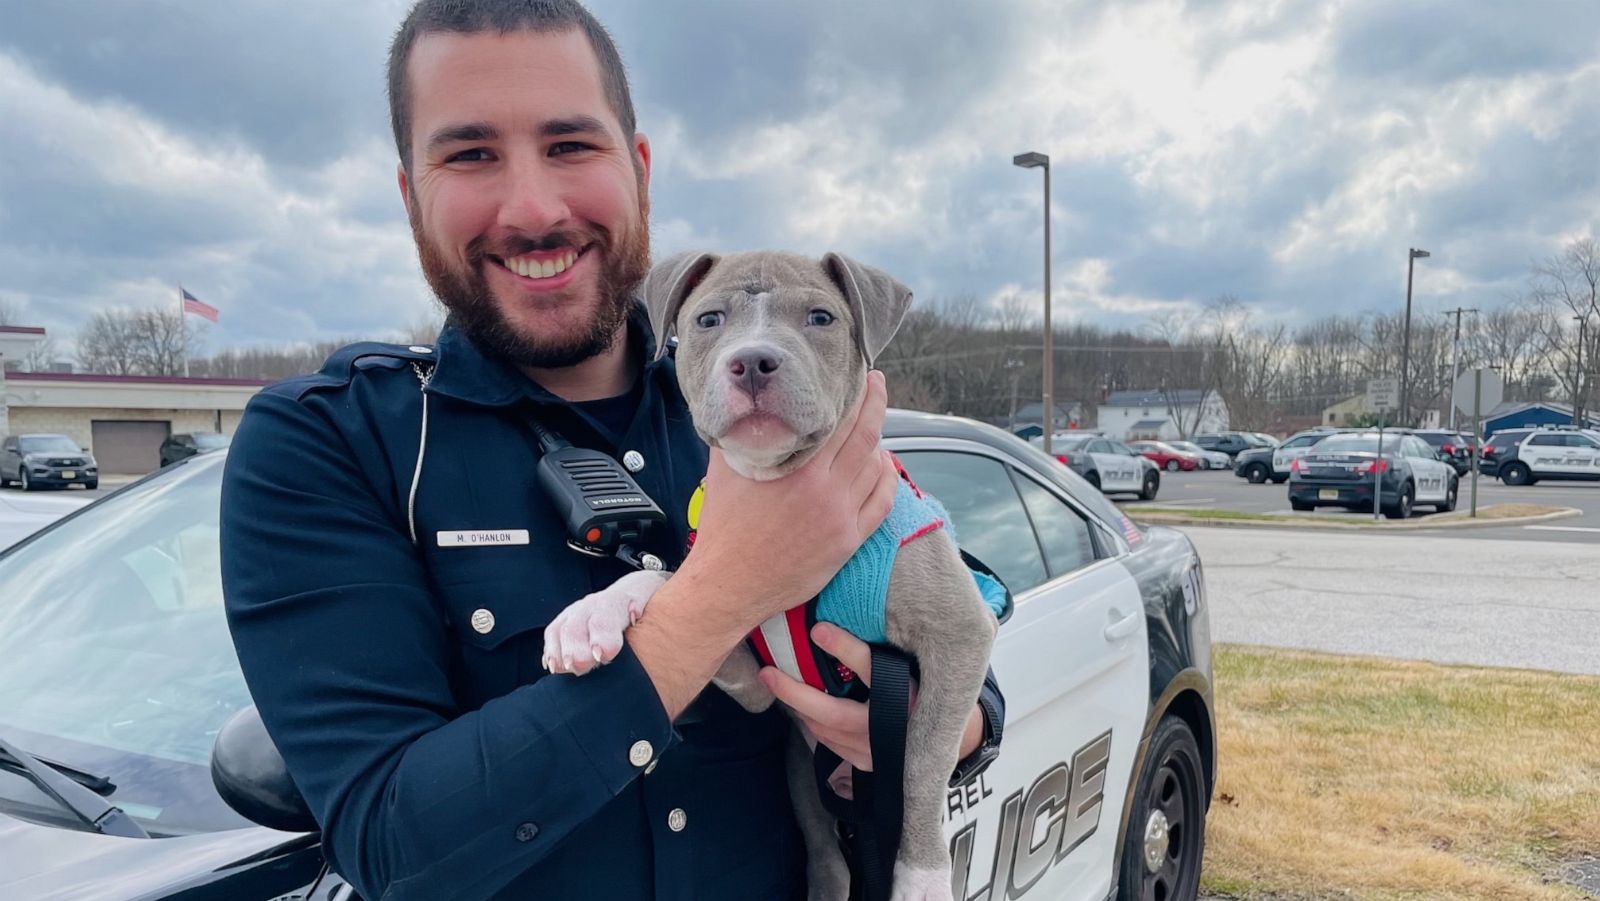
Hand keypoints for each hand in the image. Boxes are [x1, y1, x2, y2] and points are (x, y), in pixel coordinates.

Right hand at [684, 371, 896, 629]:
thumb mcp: (724, 468)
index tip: (859, 374)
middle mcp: (826, 490)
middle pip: (866, 436)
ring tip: (872, 427)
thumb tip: (744, 402)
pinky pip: (882, 503)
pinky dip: (887, 479)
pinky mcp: (848, 542)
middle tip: (875, 384)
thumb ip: (740, 432)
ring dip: (879, 443)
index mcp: (799, 469)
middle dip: (875, 404)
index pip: (840, 419)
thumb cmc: (724, 526)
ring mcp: (841, 517)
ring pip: (878, 467)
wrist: (729, 583)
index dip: (855, 393)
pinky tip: (884, 467)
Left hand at [758, 622, 984, 771]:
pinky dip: (812, 723)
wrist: (953, 735)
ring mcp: (875, 751)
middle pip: (833, 713)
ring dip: (799, 708)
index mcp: (907, 695)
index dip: (844, 649)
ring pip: (824, 730)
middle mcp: (890, 728)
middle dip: (795, 693)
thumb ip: (888, 641)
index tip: (817, 629)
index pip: (871, 668)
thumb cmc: (930, 686)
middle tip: (769, 672)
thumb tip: (853, 606)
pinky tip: (799, 706)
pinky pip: (829, 744)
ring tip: (777, 684)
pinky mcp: (866, 763)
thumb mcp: (917, 660)